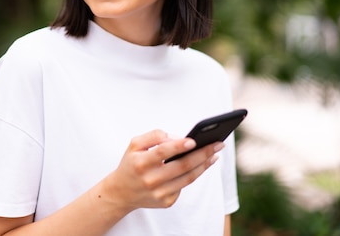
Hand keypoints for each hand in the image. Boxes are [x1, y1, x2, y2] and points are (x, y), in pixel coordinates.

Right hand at [99, 129, 223, 212]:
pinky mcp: (166, 202)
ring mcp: (159, 193)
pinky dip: (194, 174)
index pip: (162, 152)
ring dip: (204, 165)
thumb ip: (153, 136)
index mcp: (141, 163)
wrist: (121, 192)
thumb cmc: (132, 163)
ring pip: (188, 178)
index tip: (193, 140)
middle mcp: (150, 179)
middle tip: (218, 144)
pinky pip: (183, 186)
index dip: (178, 146)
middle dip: (203, 154)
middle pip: (181, 166)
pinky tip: (202, 165)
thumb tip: (176, 138)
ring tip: (215, 154)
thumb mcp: (135, 144)